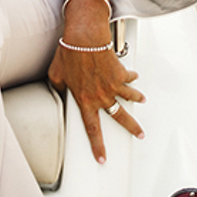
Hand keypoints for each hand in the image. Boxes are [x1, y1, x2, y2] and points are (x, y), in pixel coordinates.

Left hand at [48, 43, 144, 163]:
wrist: (85, 38)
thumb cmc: (69, 53)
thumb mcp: (56, 74)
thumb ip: (58, 87)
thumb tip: (60, 91)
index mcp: (85, 100)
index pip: (92, 129)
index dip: (97, 146)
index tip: (102, 158)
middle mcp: (101, 96)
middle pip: (120, 117)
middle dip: (132, 128)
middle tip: (139, 134)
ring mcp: (113, 85)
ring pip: (130, 97)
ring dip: (137, 98)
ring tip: (141, 100)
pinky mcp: (120, 73)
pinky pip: (129, 78)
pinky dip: (132, 77)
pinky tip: (133, 76)